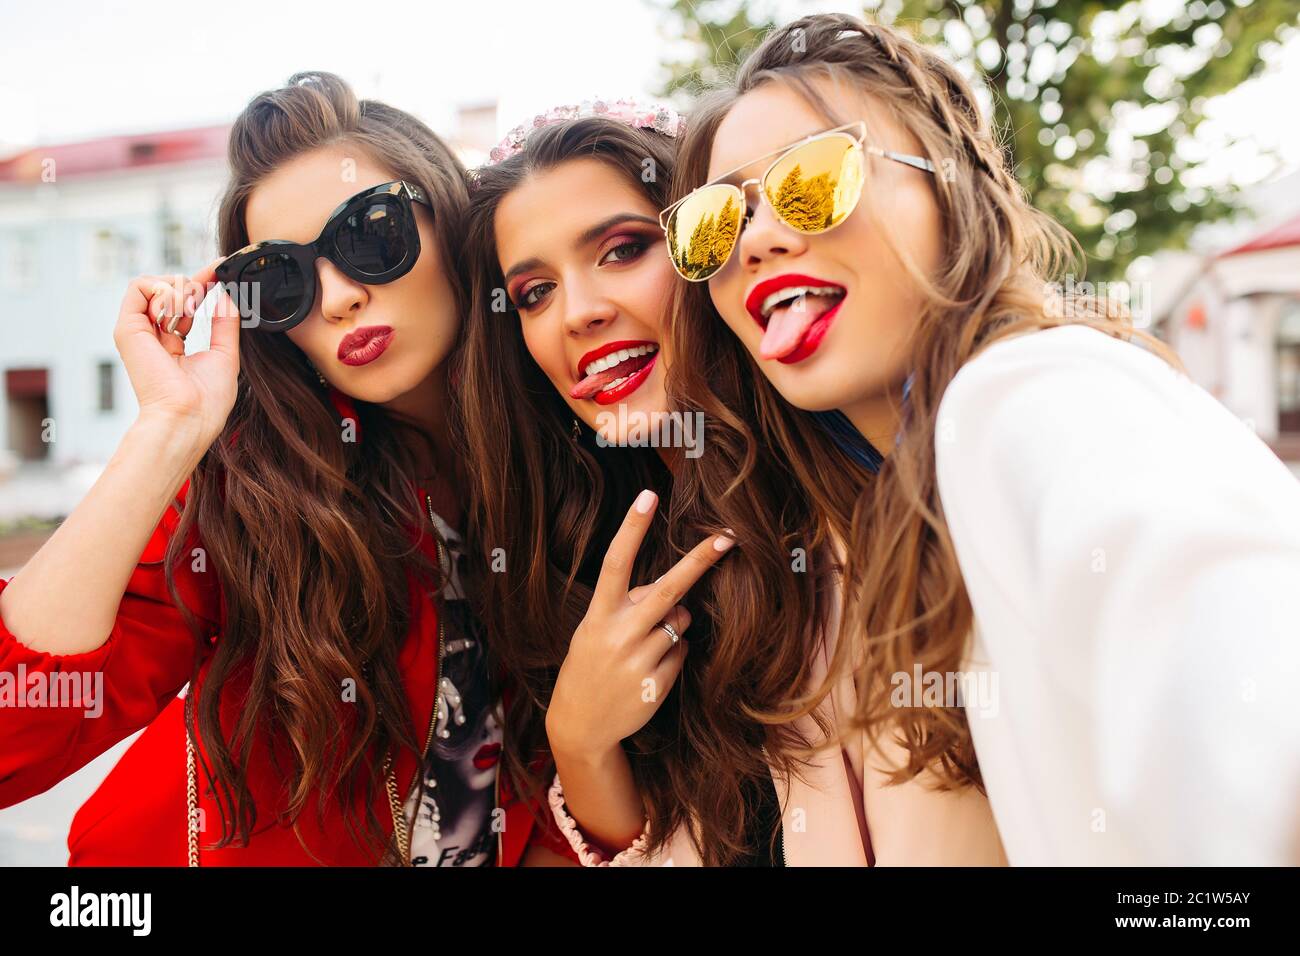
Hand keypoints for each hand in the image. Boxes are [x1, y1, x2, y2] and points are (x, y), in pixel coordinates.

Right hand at [112, 260, 240, 455]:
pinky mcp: (128, 328)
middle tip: (206, 299)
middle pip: (170, 290)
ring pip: (154, 284)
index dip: (202, 283)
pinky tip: (177, 308)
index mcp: (172, 346)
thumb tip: (225, 295)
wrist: (188, 417)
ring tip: (191, 310)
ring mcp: (139, 331)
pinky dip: (163, 288)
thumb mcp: (224, 354)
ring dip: (180, 288)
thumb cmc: (207, 400)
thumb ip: (224, 323)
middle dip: (194, 285)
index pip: (184, 305)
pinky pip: (139, 287)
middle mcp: (153, 337)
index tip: (220, 268)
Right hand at [546, 489, 735, 757]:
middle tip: (727, 537)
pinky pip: (683, 651)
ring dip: (672, 625)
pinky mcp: (658, 683)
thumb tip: (674, 594)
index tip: (648, 495)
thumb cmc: (590, 665)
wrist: (581, 724)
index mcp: (599, 614)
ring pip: (680, 621)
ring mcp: (640, 660)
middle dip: (699, 561)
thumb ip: (628, 606)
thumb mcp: (595, 630)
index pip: (616, 561)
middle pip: (668, 588)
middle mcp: (619, 633)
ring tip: (642, 648)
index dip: (632, 527)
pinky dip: (673, 655)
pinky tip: (648, 671)